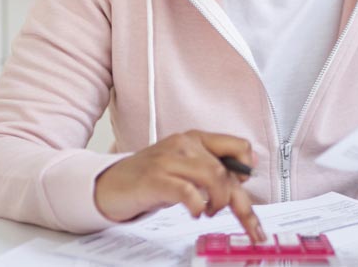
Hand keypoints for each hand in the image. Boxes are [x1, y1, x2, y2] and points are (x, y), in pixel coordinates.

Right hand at [93, 130, 264, 241]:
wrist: (110, 183)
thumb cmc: (150, 177)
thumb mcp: (185, 167)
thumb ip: (211, 169)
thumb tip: (244, 175)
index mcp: (195, 138)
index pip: (237, 146)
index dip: (246, 168)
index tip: (245, 186)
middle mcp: (184, 144)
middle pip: (226, 170)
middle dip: (237, 200)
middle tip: (239, 218)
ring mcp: (168, 159)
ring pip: (212, 177)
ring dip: (218, 201)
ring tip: (209, 211)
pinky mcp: (155, 178)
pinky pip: (188, 191)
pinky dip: (197, 205)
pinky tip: (194, 210)